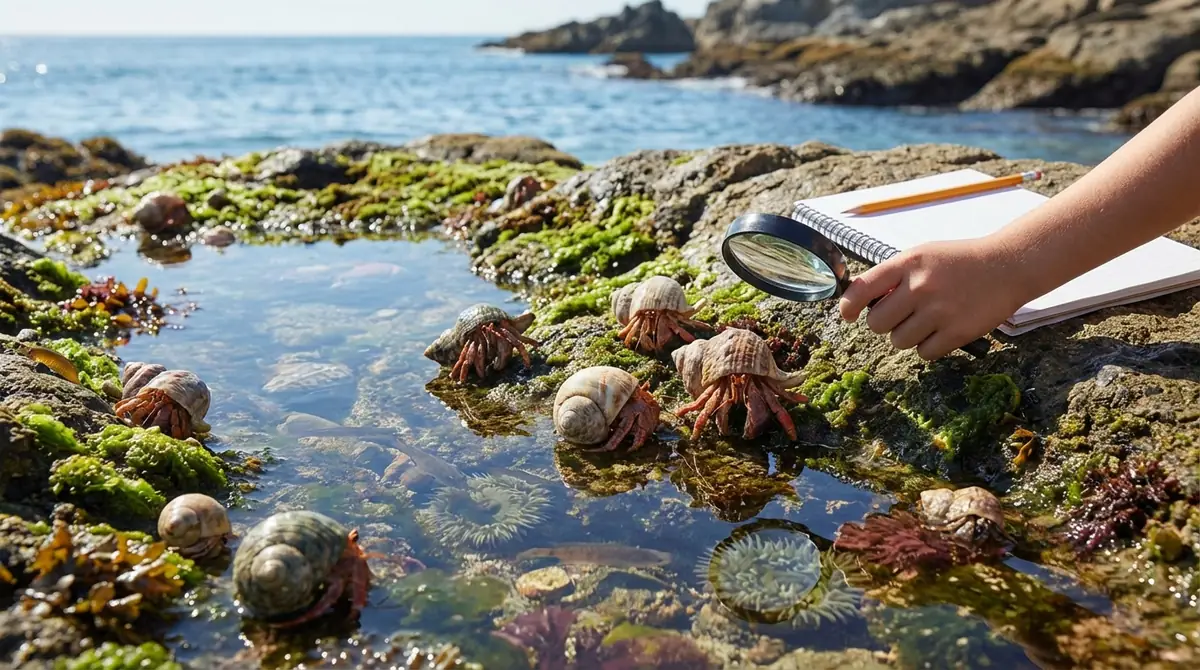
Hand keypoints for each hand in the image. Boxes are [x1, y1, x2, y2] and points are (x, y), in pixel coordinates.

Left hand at [837, 236, 1031, 360]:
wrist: (1008, 266)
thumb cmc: (960, 262)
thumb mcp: (924, 255)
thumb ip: (895, 276)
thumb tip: (865, 304)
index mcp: (908, 263)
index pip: (863, 288)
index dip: (849, 306)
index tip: (848, 315)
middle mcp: (920, 287)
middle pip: (877, 323)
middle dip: (884, 324)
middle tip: (902, 316)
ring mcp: (939, 311)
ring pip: (899, 341)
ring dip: (908, 336)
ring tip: (926, 321)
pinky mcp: (957, 332)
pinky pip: (924, 353)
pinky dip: (929, 347)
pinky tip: (941, 331)